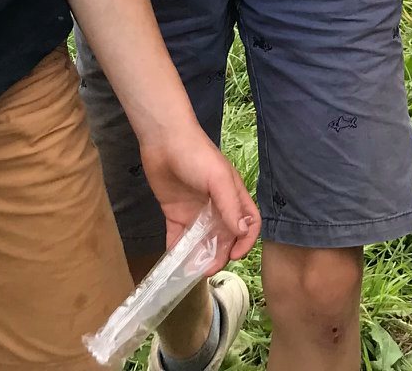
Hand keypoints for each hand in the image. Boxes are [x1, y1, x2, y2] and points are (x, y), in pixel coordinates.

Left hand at [139, 128, 260, 274]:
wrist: (163, 140)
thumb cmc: (196, 155)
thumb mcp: (218, 178)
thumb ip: (230, 205)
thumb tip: (242, 232)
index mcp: (233, 196)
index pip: (248, 223)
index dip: (246, 241)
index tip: (235, 256)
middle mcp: (217, 206)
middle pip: (224, 237)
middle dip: (220, 254)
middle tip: (208, 269)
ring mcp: (196, 211)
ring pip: (202, 241)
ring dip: (200, 256)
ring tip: (192, 270)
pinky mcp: (175, 213)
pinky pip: (179, 237)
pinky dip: (178, 251)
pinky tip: (174, 262)